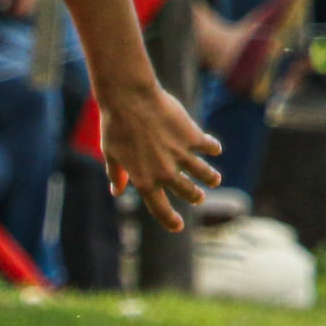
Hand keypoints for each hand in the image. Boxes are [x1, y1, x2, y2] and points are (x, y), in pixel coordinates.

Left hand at [99, 82, 222, 232]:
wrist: (129, 99)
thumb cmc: (115, 125)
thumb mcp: (111, 153)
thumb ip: (117, 174)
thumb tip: (116, 191)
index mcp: (145, 181)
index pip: (160, 210)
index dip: (170, 221)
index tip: (178, 226)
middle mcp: (166, 173)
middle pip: (188, 192)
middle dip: (195, 197)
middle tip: (199, 197)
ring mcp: (182, 156)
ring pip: (205, 175)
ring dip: (211, 179)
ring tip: (215, 180)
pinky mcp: (193, 137)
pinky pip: (209, 147)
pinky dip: (213, 149)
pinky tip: (215, 148)